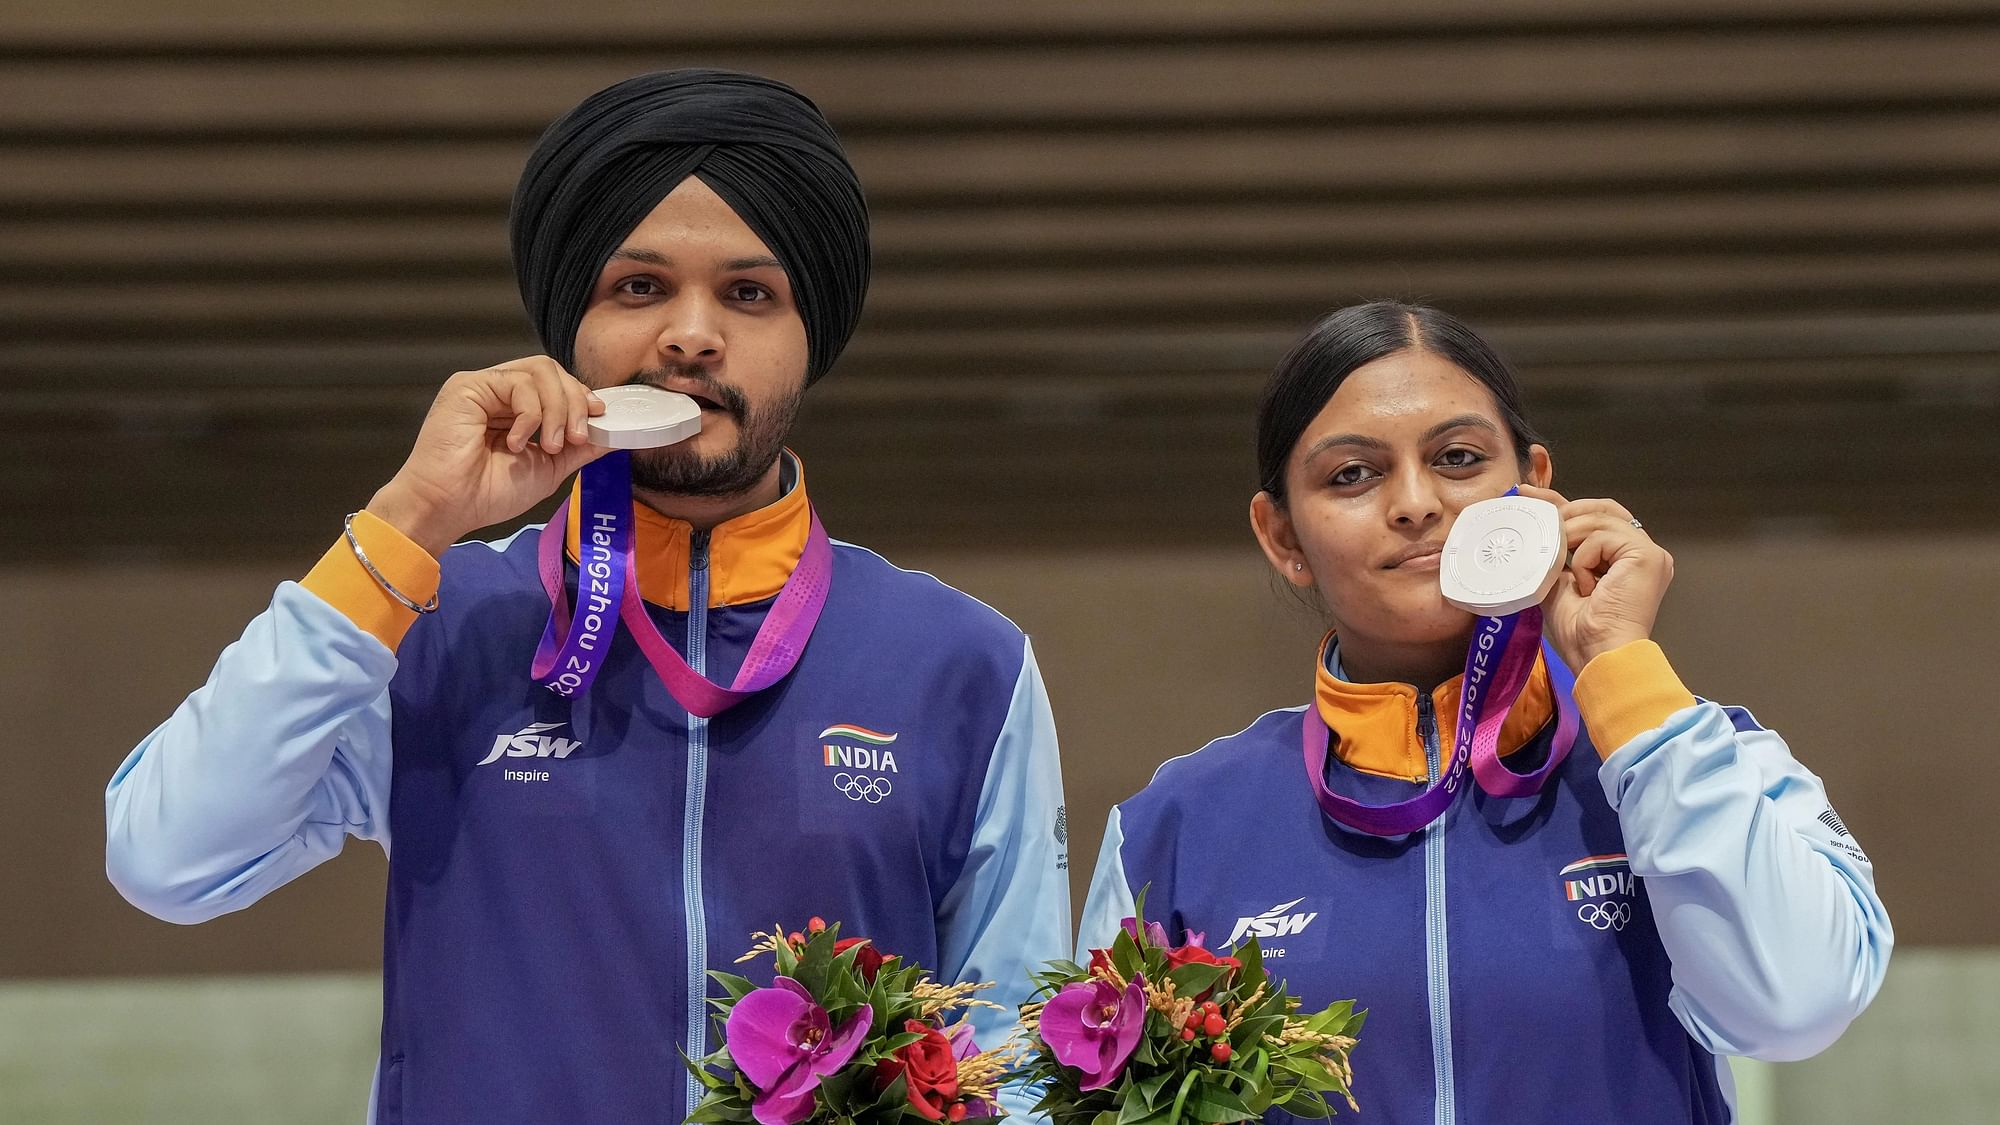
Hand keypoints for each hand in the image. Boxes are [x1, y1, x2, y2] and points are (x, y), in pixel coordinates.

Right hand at [365, 356, 610, 556]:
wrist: (450, 507)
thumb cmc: (488, 493)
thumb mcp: (549, 467)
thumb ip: (580, 448)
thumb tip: (614, 433)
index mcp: (517, 409)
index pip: (557, 385)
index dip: (582, 396)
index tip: (600, 418)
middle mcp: (501, 393)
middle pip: (552, 372)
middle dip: (575, 402)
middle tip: (578, 437)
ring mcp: (484, 386)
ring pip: (540, 371)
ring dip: (557, 408)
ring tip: (551, 444)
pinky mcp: (468, 386)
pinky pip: (517, 383)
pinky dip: (530, 413)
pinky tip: (518, 442)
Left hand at [1516, 485, 1674, 670]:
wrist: (1599, 655)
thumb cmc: (1580, 630)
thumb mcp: (1558, 579)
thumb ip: (1555, 551)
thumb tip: (1538, 520)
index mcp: (1625, 559)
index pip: (1597, 517)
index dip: (1565, 503)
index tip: (1531, 494)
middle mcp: (1641, 551)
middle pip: (1602, 509)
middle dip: (1566, 511)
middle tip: (1538, 519)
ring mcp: (1649, 552)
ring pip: (1599, 518)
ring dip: (1570, 539)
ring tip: (1563, 567)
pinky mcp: (1648, 555)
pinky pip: (1603, 537)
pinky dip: (1583, 559)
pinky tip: (1586, 585)